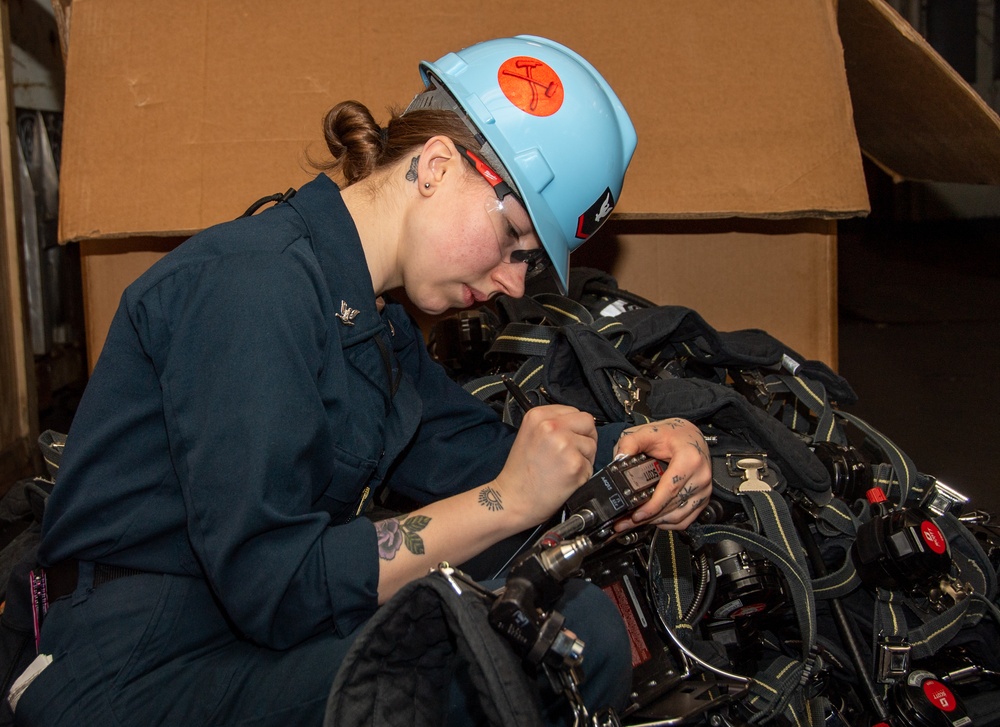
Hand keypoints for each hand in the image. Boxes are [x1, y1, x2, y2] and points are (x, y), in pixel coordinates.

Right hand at [494, 405, 597, 527]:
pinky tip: (565, 479)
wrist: (513, 499)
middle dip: (584, 438)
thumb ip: (553, 424)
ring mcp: (564, 444)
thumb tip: (578, 425)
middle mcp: (551, 426)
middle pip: (587, 422)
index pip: (575, 411)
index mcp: (538, 415)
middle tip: (569, 454)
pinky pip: (591, 465)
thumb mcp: (530, 434)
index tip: (566, 440)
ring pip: (592, 444)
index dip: (574, 428)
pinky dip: (582, 474)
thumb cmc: (521, 472)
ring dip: (584, 458)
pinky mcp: (574, 464)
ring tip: (563, 468)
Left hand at [612, 418, 711, 530]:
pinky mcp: (703, 499)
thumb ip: (630, 443)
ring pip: (679, 517)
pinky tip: (653, 519)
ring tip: (635, 522)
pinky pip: (686, 519)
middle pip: (672, 506)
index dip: (652, 506)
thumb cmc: (674, 433)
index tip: (636, 515)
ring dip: (656, 522)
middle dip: (648, 517)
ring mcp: (704, 490)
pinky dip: (668, 523)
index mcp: (689, 459)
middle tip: (626, 522)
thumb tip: (618, 460)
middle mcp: (700, 477)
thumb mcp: (648, 432)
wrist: (692, 435)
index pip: (670, 490)